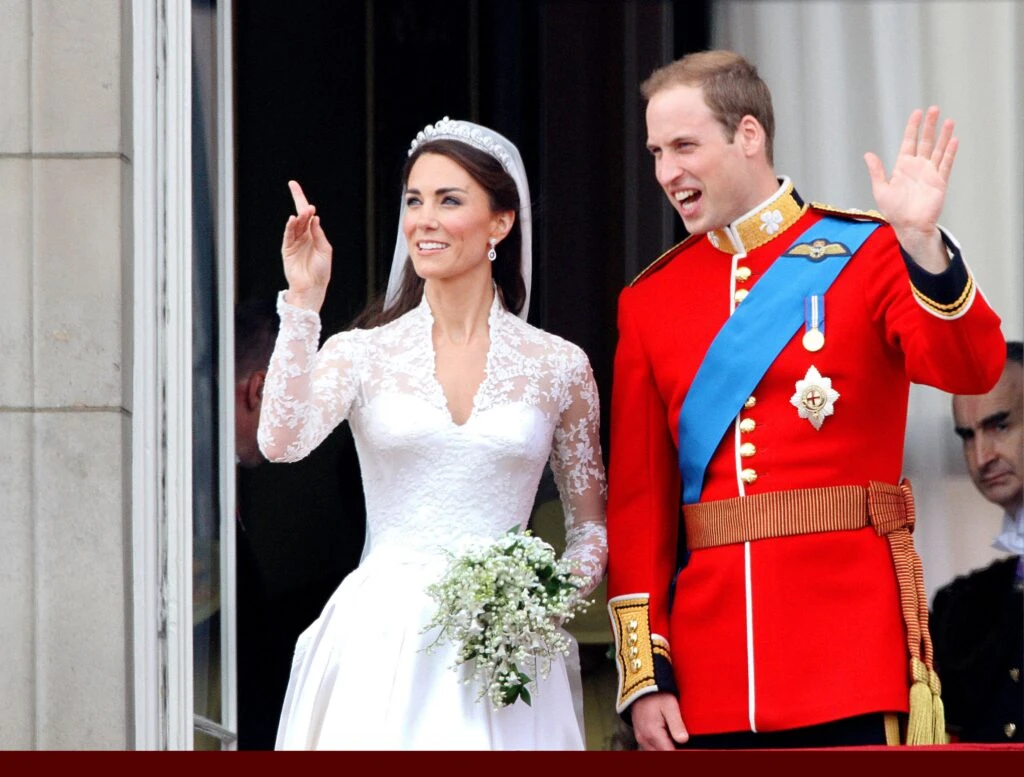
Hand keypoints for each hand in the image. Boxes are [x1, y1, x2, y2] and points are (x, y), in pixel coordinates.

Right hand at [281, 180, 331, 310]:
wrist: (312, 287)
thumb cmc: (321, 271)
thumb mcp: (325, 250)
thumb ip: (319, 234)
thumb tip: (315, 218)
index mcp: (314, 234)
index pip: (308, 214)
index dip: (301, 200)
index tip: (293, 185)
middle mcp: (304, 236)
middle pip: (300, 216)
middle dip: (300, 204)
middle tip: (301, 196)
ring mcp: (295, 242)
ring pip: (296, 225)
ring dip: (300, 217)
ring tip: (304, 211)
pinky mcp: (288, 249)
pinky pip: (288, 235)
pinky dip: (290, 227)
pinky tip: (293, 219)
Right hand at [630, 692, 687, 749]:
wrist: (640, 687)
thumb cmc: (656, 694)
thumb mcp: (670, 705)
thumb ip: (676, 723)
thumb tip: (684, 740)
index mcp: (653, 733)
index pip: (669, 753)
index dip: (682, 754)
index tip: (692, 752)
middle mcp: (644, 738)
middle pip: (662, 755)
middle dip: (674, 753)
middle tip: (687, 749)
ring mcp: (640, 738)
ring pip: (655, 753)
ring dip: (666, 751)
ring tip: (678, 745)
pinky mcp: (640, 735)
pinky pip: (650, 749)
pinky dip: (659, 748)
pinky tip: (668, 741)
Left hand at [863, 107, 954, 271]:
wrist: (909, 226)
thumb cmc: (893, 210)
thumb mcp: (880, 189)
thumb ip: (876, 171)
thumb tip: (868, 154)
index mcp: (903, 166)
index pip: (909, 141)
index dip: (913, 127)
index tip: (917, 113)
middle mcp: (918, 166)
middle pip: (926, 141)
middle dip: (930, 125)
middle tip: (934, 109)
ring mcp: (930, 173)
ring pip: (939, 149)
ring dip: (944, 135)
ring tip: (949, 120)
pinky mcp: (940, 181)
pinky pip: (946, 164)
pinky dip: (950, 152)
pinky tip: (954, 140)